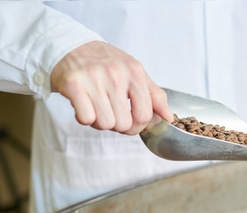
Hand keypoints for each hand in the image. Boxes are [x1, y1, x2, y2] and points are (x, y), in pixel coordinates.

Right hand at [50, 41, 172, 134]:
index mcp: (134, 72)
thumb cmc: (106, 63)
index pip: (145, 116)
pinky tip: (84, 106)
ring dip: (100, 122)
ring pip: (105, 124)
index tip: (131, 120)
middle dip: (118, 125)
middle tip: (111, 112)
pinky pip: (86, 119)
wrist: (70, 45)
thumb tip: (170, 117)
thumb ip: (155, 96)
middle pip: (124, 124)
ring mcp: (94, 78)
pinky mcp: (72, 84)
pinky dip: (84, 118)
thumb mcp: (135, 73)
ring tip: (97, 107)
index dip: (138, 126)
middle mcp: (115, 74)